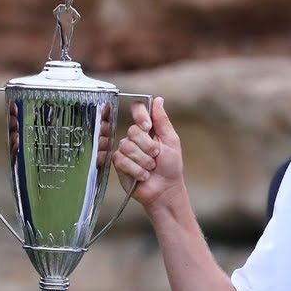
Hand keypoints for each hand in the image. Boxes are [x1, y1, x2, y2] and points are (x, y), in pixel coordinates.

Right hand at [110, 96, 182, 213]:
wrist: (164, 190)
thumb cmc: (171, 167)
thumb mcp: (171, 141)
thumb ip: (162, 121)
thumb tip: (158, 100)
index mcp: (148, 129)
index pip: (137, 110)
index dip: (140, 115)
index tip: (147, 126)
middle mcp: (135, 137)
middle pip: (132, 131)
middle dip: (147, 146)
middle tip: (156, 156)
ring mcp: (126, 150)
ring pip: (127, 147)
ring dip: (143, 161)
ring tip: (150, 169)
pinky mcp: (119, 163)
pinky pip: (121, 160)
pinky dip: (136, 170)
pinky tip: (142, 176)